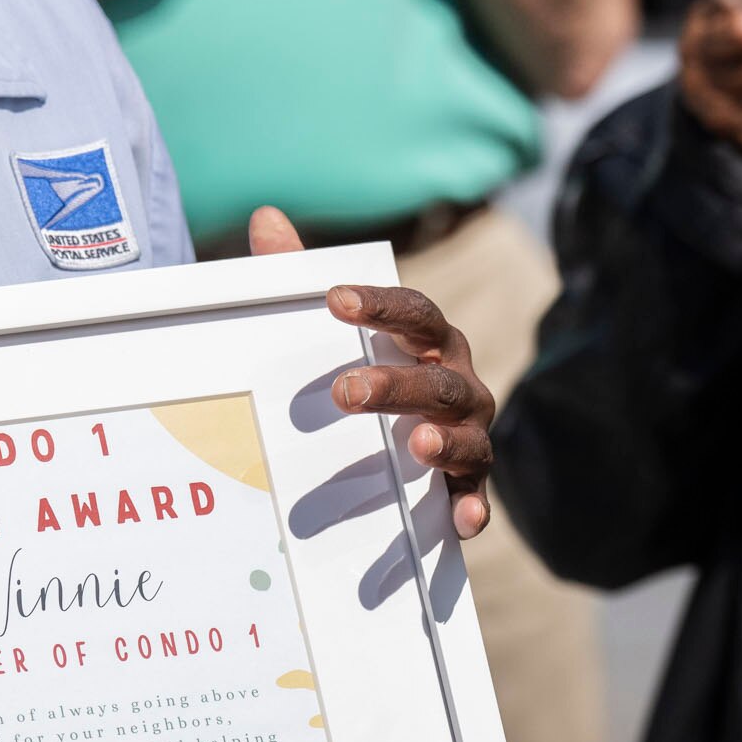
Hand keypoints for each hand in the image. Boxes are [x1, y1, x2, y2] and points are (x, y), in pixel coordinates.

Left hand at [248, 207, 497, 537]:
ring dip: (445, 440)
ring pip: (466, 433)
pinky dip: (473, 508)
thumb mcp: (330, 327)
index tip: (336, 299)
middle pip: (437, 378)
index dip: (380, 304)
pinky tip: (461, 523)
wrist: (405, 434)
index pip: (413, 312)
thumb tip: (265, 218)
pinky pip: (477, 496)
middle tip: (344, 393)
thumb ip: (300, 275)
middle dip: (396, 384)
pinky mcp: (468, 482)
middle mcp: (457, 381)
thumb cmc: (370, 364)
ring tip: (416, 444)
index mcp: (428, 339)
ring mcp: (468, 432)